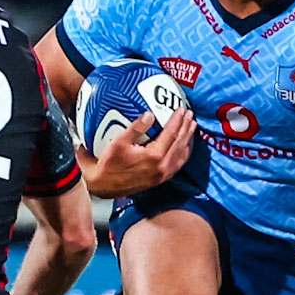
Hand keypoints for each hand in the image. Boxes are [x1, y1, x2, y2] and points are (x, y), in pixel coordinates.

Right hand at [78, 107, 194, 197]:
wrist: (103, 186)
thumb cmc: (109, 164)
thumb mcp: (119, 142)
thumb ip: (136, 128)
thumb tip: (149, 115)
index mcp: (154, 156)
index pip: (171, 134)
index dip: (177, 120)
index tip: (181, 109)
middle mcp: (162, 167)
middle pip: (180, 143)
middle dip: (186, 127)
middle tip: (190, 115)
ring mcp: (162, 175)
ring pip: (182, 155)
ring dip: (187, 139)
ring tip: (191, 127)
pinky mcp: (160, 180)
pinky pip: (178, 164)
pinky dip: (183, 152)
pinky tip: (183, 146)